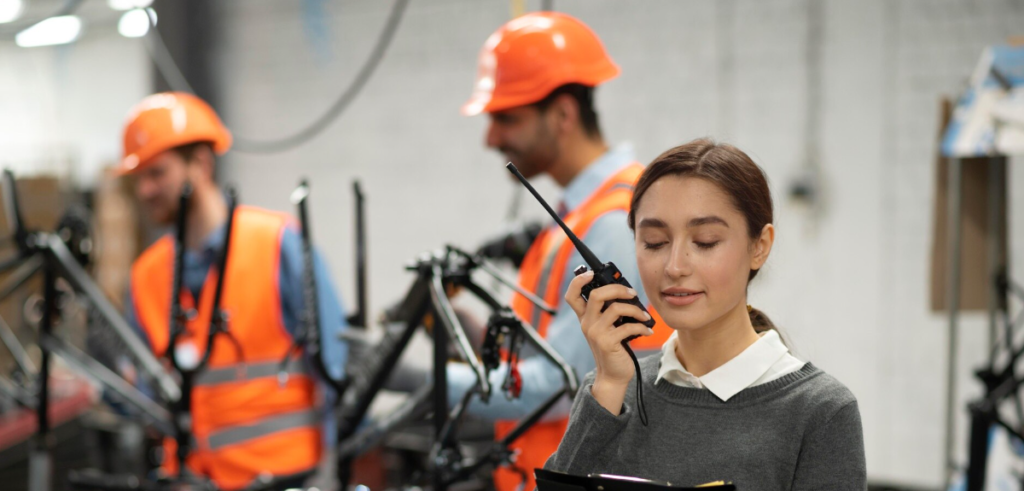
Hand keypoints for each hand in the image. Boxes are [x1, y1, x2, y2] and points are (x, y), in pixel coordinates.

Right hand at [565, 271, 652, 413]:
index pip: (572, 295)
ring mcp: (596, 333)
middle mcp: (587, 324)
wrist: (613, 375)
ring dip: (635, 309)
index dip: (578, 280)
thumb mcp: (607, 328)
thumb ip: (609, 312)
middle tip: (632, 293)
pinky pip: (627, 326)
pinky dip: (641, 327)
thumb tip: (627, 293)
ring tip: (644, 316)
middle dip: (617, 289)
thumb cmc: (613, 349)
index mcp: (585, 318)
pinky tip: (647, 330)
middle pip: (596, 294)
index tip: (591, 273)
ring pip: (616, 308)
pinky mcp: (608, 343)